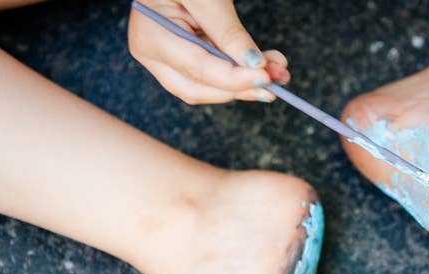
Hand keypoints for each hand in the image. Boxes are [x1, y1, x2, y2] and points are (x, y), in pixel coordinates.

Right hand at [128, 0, 290, 104]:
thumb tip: (255, 65)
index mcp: (150, 35)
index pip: (197, 68)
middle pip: (199, 87)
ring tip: (276, 72)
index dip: (233, 78)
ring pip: (205, 87)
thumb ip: (228, 31)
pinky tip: (260, 67)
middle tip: (278, 78)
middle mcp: (152, 54)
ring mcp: (163, 59)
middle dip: (240, 87)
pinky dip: (235, 74)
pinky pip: (208, 76)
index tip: (265, 78)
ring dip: (243, 83)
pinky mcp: (178, 58)